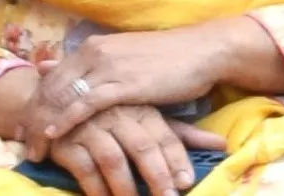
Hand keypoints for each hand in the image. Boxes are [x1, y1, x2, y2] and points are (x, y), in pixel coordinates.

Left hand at [19, 17, 283, 160]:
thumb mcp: (123, 59)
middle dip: (32, 113)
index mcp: (94, 46)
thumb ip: (93, 66)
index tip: (21, 121)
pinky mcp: (122, 83)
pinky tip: (52, 134)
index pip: (53, 75)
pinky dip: (65, 120)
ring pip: (63, 96)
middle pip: (51, 86)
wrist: (199, 51)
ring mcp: (107, 66)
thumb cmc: (165, 59)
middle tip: (17, 138)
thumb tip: (56, 65)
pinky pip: (85, 104)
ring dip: (43, 122)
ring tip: (30, 146)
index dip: (34, 99)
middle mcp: (95, 52)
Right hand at [46, 105, 225, 195]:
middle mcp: (118, 113)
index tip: (186, 183)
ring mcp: (92, 125)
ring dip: (126, 188)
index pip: (164, 134)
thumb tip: (222, 145)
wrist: (61, 97)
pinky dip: (96, 189)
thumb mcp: (148, 116)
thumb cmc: (113, 110)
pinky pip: (84, 168)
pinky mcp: (67, 140)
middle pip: (142, 147)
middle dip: (157, 177)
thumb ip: (180, 133)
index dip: (176, 160)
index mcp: (140, 107)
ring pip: (114, 159)